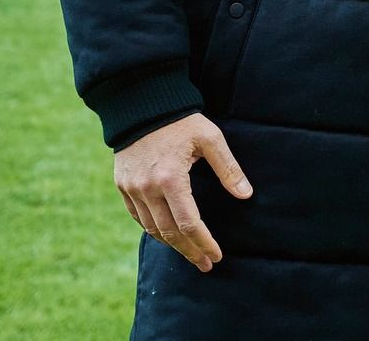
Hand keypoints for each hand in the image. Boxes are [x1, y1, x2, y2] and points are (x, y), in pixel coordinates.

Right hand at [114, 112, 253, 272]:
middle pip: (169, 233)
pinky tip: (167, 235)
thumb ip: (228, 168)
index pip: (189, 223)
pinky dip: (153, 229)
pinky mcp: (123, 186)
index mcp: (171, 178)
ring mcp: (131, 189)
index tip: (217, 256)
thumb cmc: (181, 120)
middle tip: (206, 263)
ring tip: (190, 253)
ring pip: (151, 228)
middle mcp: (147, 188)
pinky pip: (138, 217)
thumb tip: (246, 195)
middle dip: (189, 251)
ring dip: (171, 244)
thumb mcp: (210, 139)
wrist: (141, 105)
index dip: (204, 242)